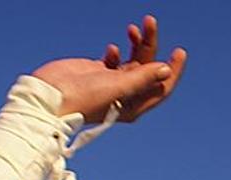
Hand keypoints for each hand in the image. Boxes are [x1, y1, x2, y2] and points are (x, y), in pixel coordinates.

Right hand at [31, 15, 186, 123]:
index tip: (179, 52)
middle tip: (150, 22)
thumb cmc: (84, 98)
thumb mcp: (118, 87)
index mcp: (135, 106)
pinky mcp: (98, 71)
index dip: (172, 70)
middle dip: (150, 45)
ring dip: (136, 43)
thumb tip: (165, 69)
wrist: (51, 97)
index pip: (161, 88)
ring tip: (133, 27)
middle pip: (148, 69)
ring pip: (133, 61)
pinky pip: (116, 60)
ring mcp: (112, 83)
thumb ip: (142, 78)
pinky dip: (118, 51)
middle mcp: (126, 96)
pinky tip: (112, 48)